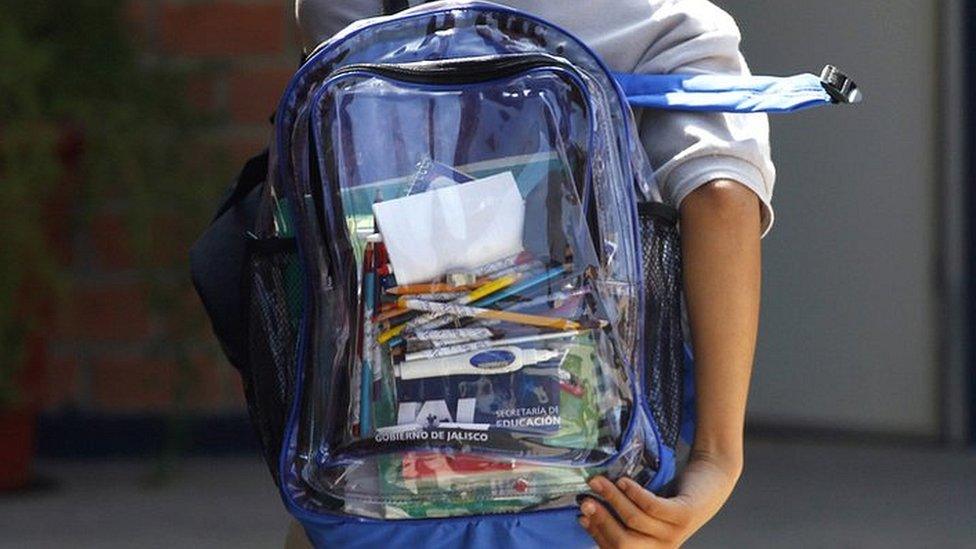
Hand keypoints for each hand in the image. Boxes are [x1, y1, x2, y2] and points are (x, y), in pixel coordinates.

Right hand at [578, 453, 741, 547]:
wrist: (711, 478)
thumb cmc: (674, 495)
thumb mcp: (648, 512)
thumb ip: (625, 516)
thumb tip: (589, 512)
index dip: (597, 534)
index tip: (581, 515)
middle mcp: (664, 546)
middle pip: (624, 542)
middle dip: (601, 521)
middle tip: (585, 500)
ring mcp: (676, 531)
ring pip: (634, 520)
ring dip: (612, 499)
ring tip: (598, 481)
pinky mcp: (684, 513)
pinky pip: (652, 506)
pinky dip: (634, 494)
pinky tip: (623, 481)